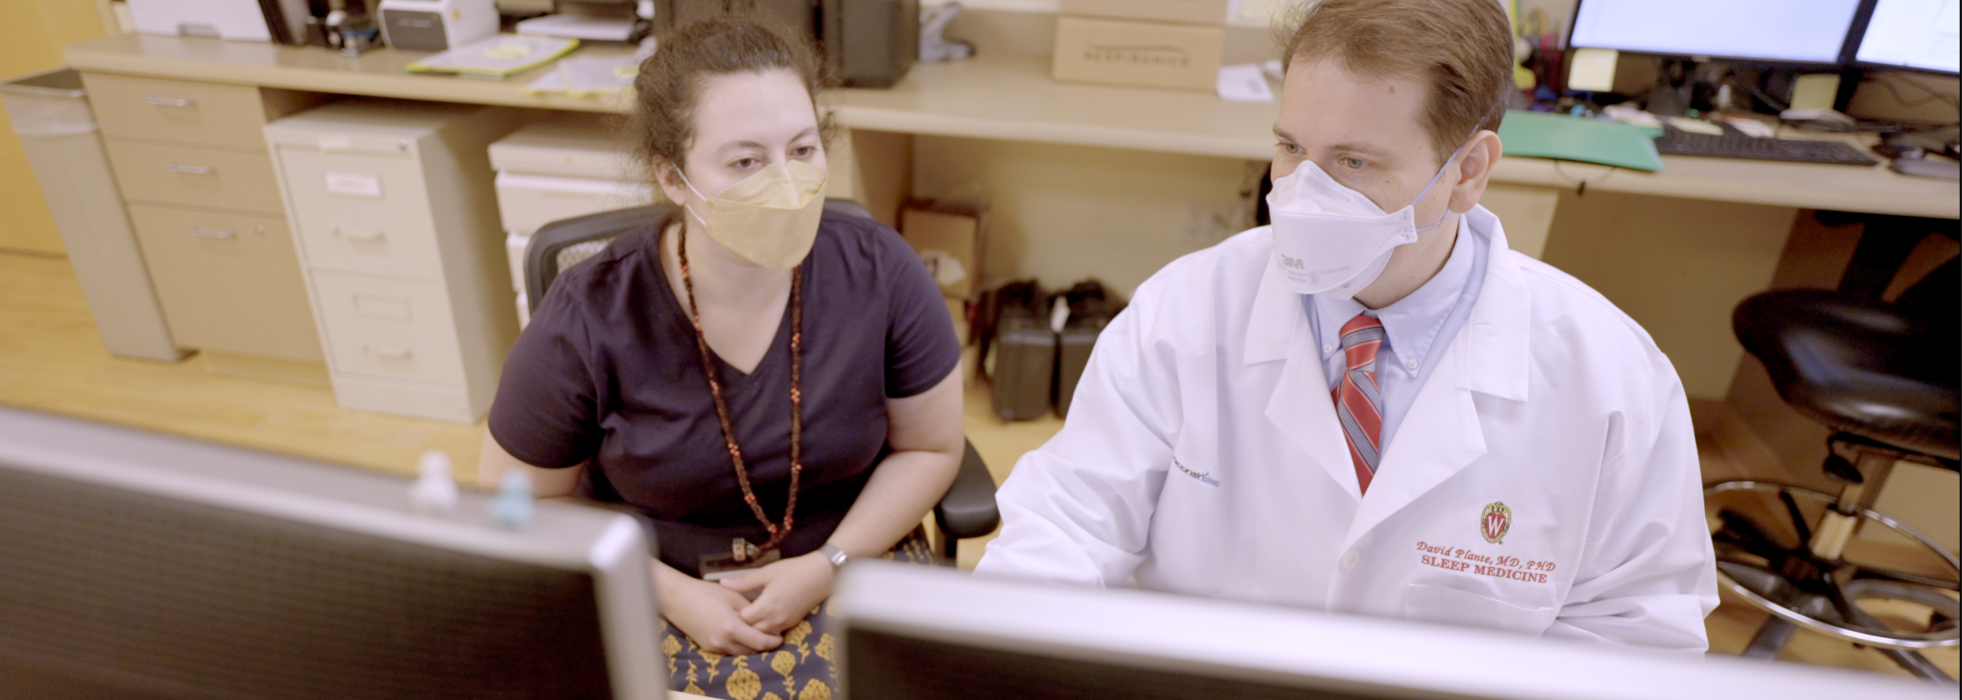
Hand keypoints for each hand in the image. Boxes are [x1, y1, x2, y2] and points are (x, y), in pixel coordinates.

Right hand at [654, 563, 782, 655]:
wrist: (678, 598)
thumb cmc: (705, 593)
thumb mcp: (732, 597)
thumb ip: (750, 610)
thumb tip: (766, 619)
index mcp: (731, 627)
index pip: (760, 642)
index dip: (773, 641)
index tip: (780, 637)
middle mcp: (723, 641)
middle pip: (752, 651)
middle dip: (765, 646)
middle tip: (774, 638)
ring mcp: (714, 646)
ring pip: (741, 653)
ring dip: (752, 648)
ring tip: (760, 637)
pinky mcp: (708, 647)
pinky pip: (729, 651)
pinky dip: (739, 647)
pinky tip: (744, 637)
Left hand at [719, 553, 835, 634]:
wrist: (822, 575)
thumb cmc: (794, 570)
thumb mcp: (767, 572)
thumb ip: (744, 581)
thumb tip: (722, 583)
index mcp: (767, 606)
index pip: (742, 620)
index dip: (734, 614)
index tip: (730, 605)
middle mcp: (775, 619)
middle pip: (751, 631)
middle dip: (742, 624)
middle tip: (735, 613)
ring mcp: (785, 624)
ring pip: (762, 635)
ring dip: (754, 628)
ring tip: (748, 616)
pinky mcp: (792, 624)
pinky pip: (773, 632)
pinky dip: (765, 629)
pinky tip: (762, 617)